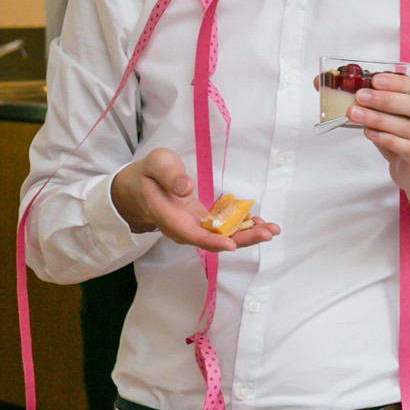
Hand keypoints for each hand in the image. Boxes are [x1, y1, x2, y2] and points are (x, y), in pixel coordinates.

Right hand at [110, 148, 280, 250]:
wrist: (138, 188)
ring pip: (220, 237)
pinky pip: (222, 229)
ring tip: (271, 229)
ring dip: (247, 235)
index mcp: (167, 215)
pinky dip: (241, 227)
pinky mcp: (201, 222)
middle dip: (241, 240)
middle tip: (267, 234)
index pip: (189, 233)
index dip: (211, 240)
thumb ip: (168, 174)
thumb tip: (185, 188)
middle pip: (211, 240)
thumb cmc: (148, 174)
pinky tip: (260, 222)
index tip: (231, 244)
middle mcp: (182, 227)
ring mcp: (192, 226)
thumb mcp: (155, 164)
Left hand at [349, 71, 409, 242]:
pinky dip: (385, 139)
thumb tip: (322, 83)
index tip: (374, 80)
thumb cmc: (403, 138)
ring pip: (406, 127)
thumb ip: (367, 101)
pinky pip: (404, 147)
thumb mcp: (388, 116)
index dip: (395, 82)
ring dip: (379, 119)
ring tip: (355, 114)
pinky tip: (369, 133)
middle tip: (360, 96)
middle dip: (385, 99)